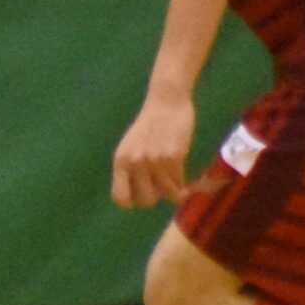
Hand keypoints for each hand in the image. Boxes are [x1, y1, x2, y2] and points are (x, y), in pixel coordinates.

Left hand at [112, 87, 195, 207]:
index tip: (143, 195)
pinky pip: (179, 184)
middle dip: (156, 196)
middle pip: (145, 200)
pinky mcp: (173, 157)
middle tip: (162, 187)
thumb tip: (139, 197)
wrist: (167, 102)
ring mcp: (153, 161)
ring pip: (166, 194)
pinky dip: (183, 185)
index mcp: (121, 161)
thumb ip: (132, 168)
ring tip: (177, 186)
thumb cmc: (150, 126)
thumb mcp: (132, 147)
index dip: (132, 201)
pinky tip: (185, 180)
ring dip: (174, 192)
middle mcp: (134, 163)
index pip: (120, 197)